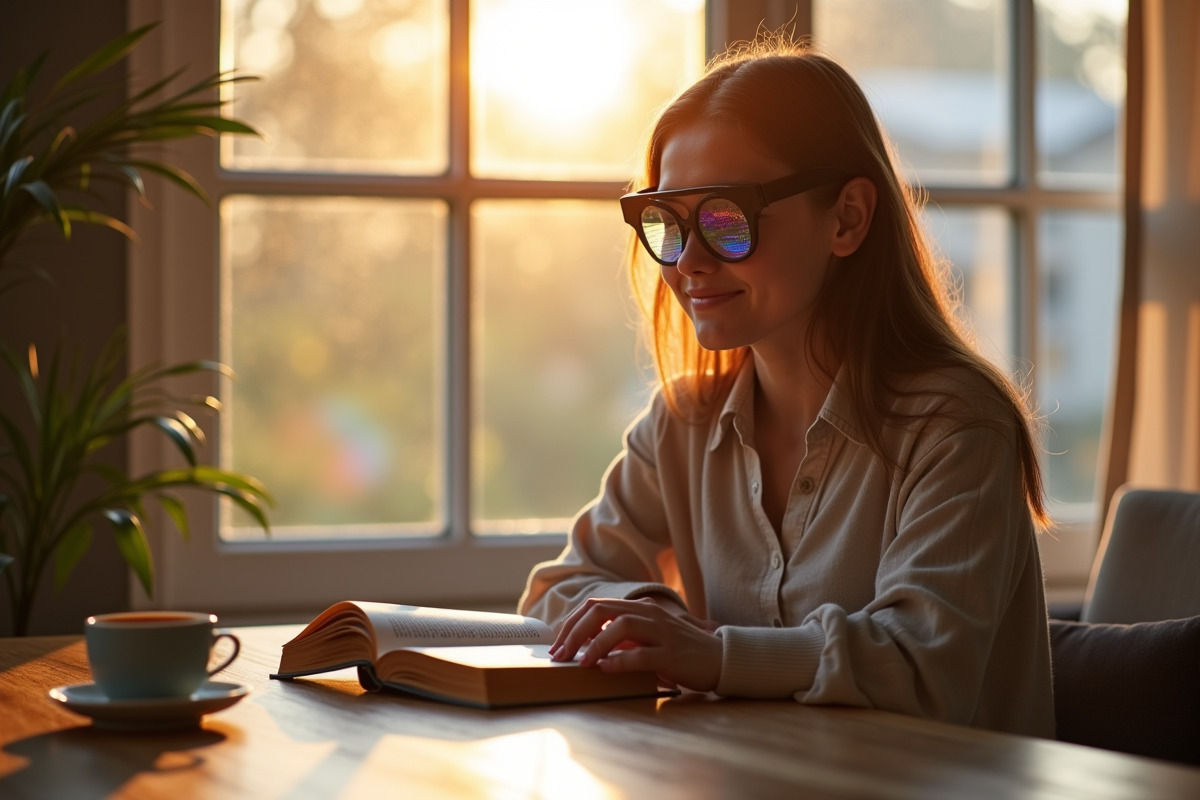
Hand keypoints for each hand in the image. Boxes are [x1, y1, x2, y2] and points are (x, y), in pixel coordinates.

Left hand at [549, 596, 721, 691]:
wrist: (719, 659)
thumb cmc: (679, 651)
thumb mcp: (646, 639)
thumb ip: (621, 638)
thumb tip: (585, 646)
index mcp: (640, 608)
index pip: (596, 605)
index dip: (572, 623)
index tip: (557, 644)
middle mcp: (649, 614)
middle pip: (602, 610)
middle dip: (575, 631)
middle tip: (559, 654)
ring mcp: (662, 632)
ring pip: (621, 626)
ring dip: (595, 644)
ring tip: (579, 662)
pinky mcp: (672, 654)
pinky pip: (642, 654)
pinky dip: (619, 661)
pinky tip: (605, 669)